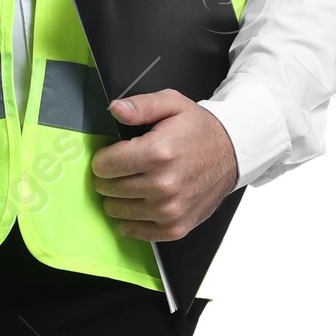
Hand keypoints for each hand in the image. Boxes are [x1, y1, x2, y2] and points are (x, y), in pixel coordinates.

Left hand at [90, 88, 238, 240]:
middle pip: (107, 188)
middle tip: (126, 168)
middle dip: (110, 176)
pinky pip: (133, 230)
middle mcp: (163, 185)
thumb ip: (141, 105)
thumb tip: (116, 109)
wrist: (232, 154)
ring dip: (118, 197)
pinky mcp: (174, 227)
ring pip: (115, 210)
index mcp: (159, 153)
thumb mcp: (172, 104)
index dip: (105, 157)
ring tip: (134, 183)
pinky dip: (130, 218)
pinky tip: (140, 203)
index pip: (104, 165)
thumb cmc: (199, 130)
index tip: (116, 153)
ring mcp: (169, 210)